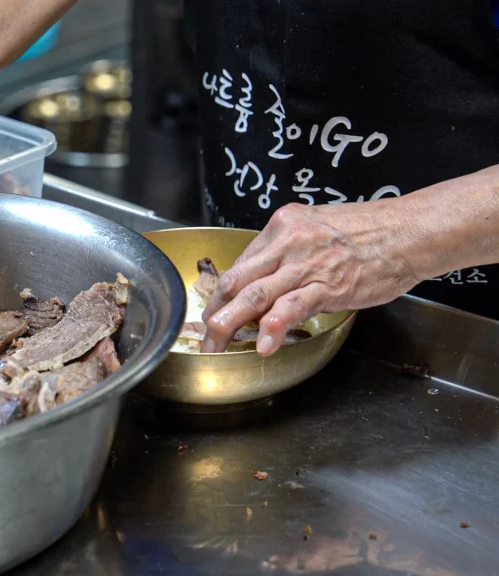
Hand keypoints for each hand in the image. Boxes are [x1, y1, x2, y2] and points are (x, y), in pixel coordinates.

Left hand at [200, 201, 420, 354]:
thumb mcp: (317, 228)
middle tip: (204, 337)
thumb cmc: (369, 231)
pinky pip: (292, 307)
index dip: (222, 293)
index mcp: (281, 227)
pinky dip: (273, 327)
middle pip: (237, 281)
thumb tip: (266, 279)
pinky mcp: (328, 285)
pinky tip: (264, 345)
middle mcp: (287, 242)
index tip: (213, 311)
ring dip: (230, 323)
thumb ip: (289, 251)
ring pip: (255, 295)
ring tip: (216, 345)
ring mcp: (306, 264)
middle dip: (215, 312)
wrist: (411, 230)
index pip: (240, 264)